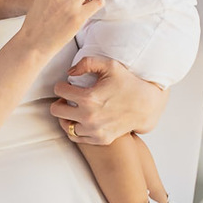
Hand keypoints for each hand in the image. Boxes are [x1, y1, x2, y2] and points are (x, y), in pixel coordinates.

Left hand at [51, 56, 168, 144]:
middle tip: (68, 98)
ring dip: (66, 116)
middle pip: (56, 110)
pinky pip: (75, 137)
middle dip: (60, 101)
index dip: (62, 85)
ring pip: (64, 125)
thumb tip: (70, 72)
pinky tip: (80, 120)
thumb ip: (87, 62)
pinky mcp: (100, 140)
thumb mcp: (110, 65)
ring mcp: (94, 131)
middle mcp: (89, 117)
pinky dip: (74, 128)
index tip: (67, 85)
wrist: (146, 106)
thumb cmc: (128, 83)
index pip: (59, 91)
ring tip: (74, 109)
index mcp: (89, 98)